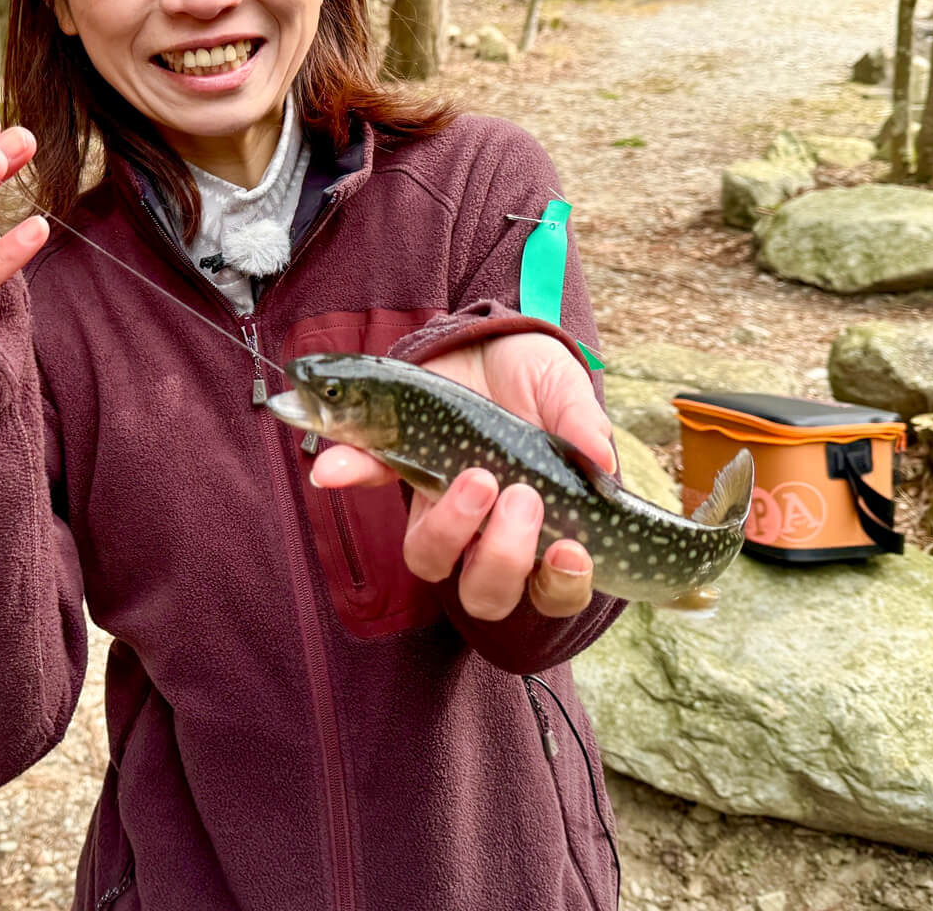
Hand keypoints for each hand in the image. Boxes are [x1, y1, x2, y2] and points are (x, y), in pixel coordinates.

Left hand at [310, 332, 613, 620]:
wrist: (493, 340)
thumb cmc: (540, 382)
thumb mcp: (567, 392)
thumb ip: (582, 424)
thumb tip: (600, 460)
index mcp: (544, 526)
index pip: (556, 589)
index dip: (561, 585)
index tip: (568, 551)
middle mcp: (489, 533)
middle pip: (487, 591)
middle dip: (502, 559)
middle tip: (518, 497)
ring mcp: (440, 508)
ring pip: (428, 559)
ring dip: (445, 530)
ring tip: (470, 477)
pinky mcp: (398, 466)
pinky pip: (365, 480)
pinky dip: (348, 473)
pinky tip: (331, 467)